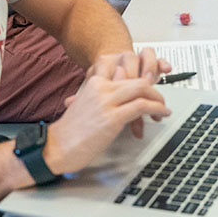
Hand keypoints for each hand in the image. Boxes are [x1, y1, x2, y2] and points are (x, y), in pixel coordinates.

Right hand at [45, 68, 170, 176]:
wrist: (54, 148)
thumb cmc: (71, 131)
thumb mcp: (88, 104)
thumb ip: (105, 95)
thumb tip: (126, 94)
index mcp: (95, 82)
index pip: (125, 67)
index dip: (141, 72)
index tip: (150, 81)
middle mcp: (102, 87)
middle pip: (138, 78)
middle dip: (154, 88)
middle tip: (159, 98)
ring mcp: (107, 101)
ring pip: (143, 88)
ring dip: (158, 98)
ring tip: (162, 107)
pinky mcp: (112, 117)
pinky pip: (142, 106)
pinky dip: (156, 108)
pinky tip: (161, 113)